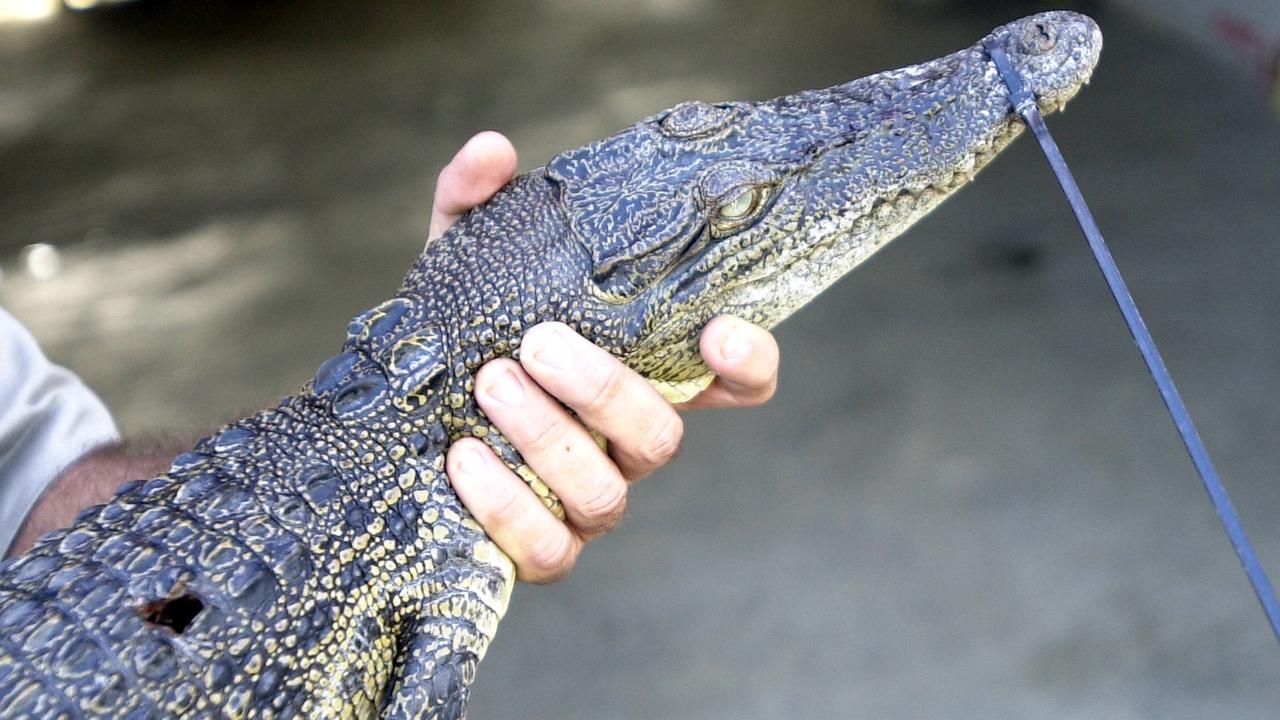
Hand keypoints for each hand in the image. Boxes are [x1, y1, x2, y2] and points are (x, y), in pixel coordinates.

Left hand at [430, 132, 779, 582]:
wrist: (384, 412)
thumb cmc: (452, 334)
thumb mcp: (461, 262)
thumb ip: (479, 205)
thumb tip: (493, 150)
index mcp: (636, 375)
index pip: (734, 383)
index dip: (748, 363)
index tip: (720, 327)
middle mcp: (626, 443)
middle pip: (662, 435)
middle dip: (604, 389)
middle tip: (537, 343)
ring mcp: (587, 500)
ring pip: (606, 491)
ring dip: (550, 437)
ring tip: (490, 383)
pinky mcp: (540, 549)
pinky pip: (547, 549)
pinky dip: (508, 506)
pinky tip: (463, 458)